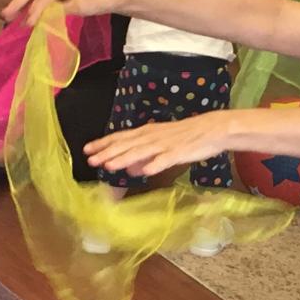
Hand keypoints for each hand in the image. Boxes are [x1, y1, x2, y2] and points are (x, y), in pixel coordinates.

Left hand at [85, 112, 233, 176]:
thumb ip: (144, 156)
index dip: (103, 144)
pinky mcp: (179, 152)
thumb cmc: (185, 136)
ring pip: (140, 152)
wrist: (212, 128)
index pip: (120, 137)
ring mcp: (164, 144)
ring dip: (124, 158)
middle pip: (126, 145)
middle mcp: (152, 137)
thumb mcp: (160, 144)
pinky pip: (165, 159)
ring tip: (108, 166)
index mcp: (146, 133)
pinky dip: (154, 164)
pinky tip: (144, 172)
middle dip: (107, 153)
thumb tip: (129, 169)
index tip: (86, 150)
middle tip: (90, 161)